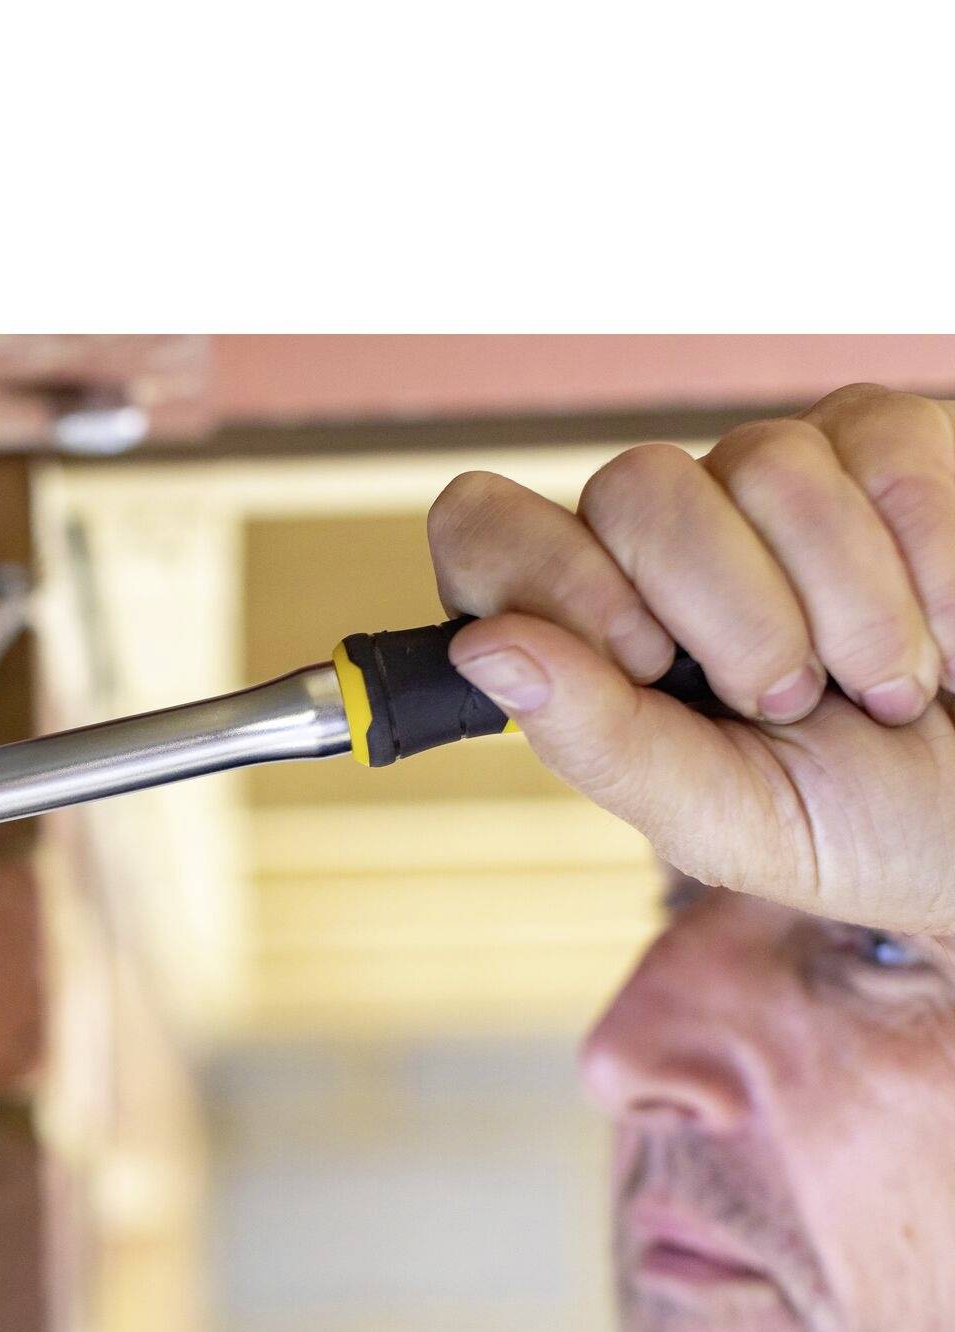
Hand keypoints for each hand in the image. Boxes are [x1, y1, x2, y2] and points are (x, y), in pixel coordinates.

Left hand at [428, 384, 954, 935]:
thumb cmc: (856, 826)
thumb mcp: (720, 817)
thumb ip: (598, 739)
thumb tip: (483, 648)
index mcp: (590, 630)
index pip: (483, 528)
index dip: (546, 575)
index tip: (641, 660)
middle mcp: (662, 541)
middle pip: (632, 488)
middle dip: (726, 613)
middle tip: (788, 702)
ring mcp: (771, 483)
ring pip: (763, 461)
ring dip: (844, 606)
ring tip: (884, 689)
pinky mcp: (887, 444)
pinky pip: (883, 448)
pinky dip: (930, 562)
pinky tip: (947, 633)